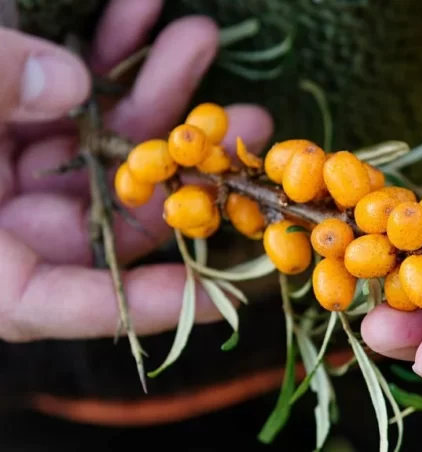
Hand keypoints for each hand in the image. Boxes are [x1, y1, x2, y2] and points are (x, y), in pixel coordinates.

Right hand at [0, 0, 271, 341]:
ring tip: (200, 37)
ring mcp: (2, 163)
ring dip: (153, 87)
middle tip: (247, 124)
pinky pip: (66, 87)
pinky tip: (141, 6)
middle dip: (181, 162)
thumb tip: (65, 82)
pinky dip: (102, 47)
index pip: (60, 303)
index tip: (230, 291)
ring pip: (100, 140)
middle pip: (108, 209)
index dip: (147, 304)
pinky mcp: (7, 111)